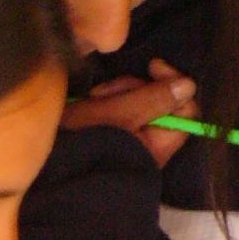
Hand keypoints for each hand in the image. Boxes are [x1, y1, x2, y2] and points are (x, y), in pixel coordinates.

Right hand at [61, 58, 197, 165]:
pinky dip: (110, 103)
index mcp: (159, 144)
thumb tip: (189, 85)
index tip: (151, 66)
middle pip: (160, 101)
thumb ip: (152, 99)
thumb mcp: (116, 115)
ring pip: (139, 103)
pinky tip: (91, 105)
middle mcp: (152, 145)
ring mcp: (135, 141)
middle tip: (103, 93)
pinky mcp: (117, 137)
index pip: (186, 108)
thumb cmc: (84, 143)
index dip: (172, 82)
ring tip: (93, 100)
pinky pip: (124, 111)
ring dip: (117, 94)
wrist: (49, 172)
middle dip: (134, 87)